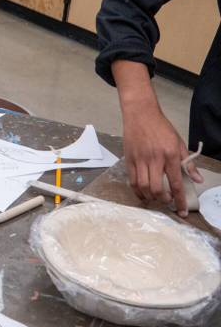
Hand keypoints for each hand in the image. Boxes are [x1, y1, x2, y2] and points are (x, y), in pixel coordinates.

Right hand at [120, 93, 201, 215]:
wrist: (140, 114)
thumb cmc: (161, 127)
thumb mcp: (179, 143)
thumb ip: (188, 163)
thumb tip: (197, 180)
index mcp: (170, 155)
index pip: (176, 183)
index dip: (179, 200)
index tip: (182, 212)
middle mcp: (154, 159)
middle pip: (157, 188)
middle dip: (163, 200)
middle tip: (167, 201)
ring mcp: (139, 159)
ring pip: (143, 186)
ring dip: (149, 197)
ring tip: (155, 198)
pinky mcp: (128, 159)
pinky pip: (131, 180)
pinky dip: (137, 190)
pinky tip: (142, 193)